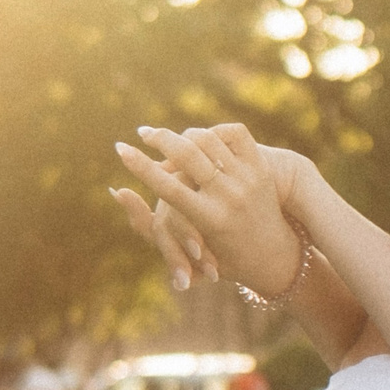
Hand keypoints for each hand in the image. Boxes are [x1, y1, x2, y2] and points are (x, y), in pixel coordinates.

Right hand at [111, 124, 307, 298]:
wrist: (273, 254)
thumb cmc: (218, 258)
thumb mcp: (180, 247)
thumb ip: (144, 222)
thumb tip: (116, 189)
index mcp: (209, 220)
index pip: (167, 186)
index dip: (140, 165)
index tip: (120, 148)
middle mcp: (229, 197)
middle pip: (186, 154)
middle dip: (159, 138)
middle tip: (142, 133)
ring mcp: (249, 179)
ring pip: (208, 139)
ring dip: (184, 134)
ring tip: (169, 136)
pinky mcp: (262, 167)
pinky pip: (234, 133)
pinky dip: (214, 131)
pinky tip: (200, 136)